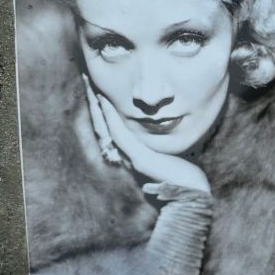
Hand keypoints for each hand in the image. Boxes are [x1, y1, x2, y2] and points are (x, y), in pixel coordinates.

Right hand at [83, 77, 210, 194]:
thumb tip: (156, 129)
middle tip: (85, 79)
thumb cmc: (181, 175)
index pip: (110, 126)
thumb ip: (154, 145)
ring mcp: (130, 157)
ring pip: (106, 127)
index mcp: (130, 153)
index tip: (96, 87)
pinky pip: (120, 135)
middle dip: (93, 102)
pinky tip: (105, 102)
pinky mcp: (139, 159)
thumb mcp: (164, 154)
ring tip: (90, 86)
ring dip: (97, 105)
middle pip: (102, 125)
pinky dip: (110, 117)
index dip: (101, 108)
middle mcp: (125, 155)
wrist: (189, 194)